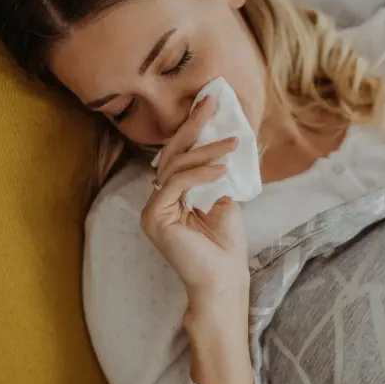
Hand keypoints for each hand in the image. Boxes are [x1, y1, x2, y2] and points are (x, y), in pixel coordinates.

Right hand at [141, 97, 248, 300]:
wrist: (223, 281)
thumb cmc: (225, 248)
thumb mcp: (223, 202)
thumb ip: (214, 178)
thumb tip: (220, 149)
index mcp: (171, 198)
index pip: (179, 157)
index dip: (192, 129)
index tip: (209, 104)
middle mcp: (156, 202)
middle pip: (171, 155)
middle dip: (192, 126)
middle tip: (210, 101)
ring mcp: (152, 211)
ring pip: (174, 167)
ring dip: (205, 151)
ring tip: (231, 144)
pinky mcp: (155, 218)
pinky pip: (176, 184)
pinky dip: (201, 173)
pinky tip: (222, 168)